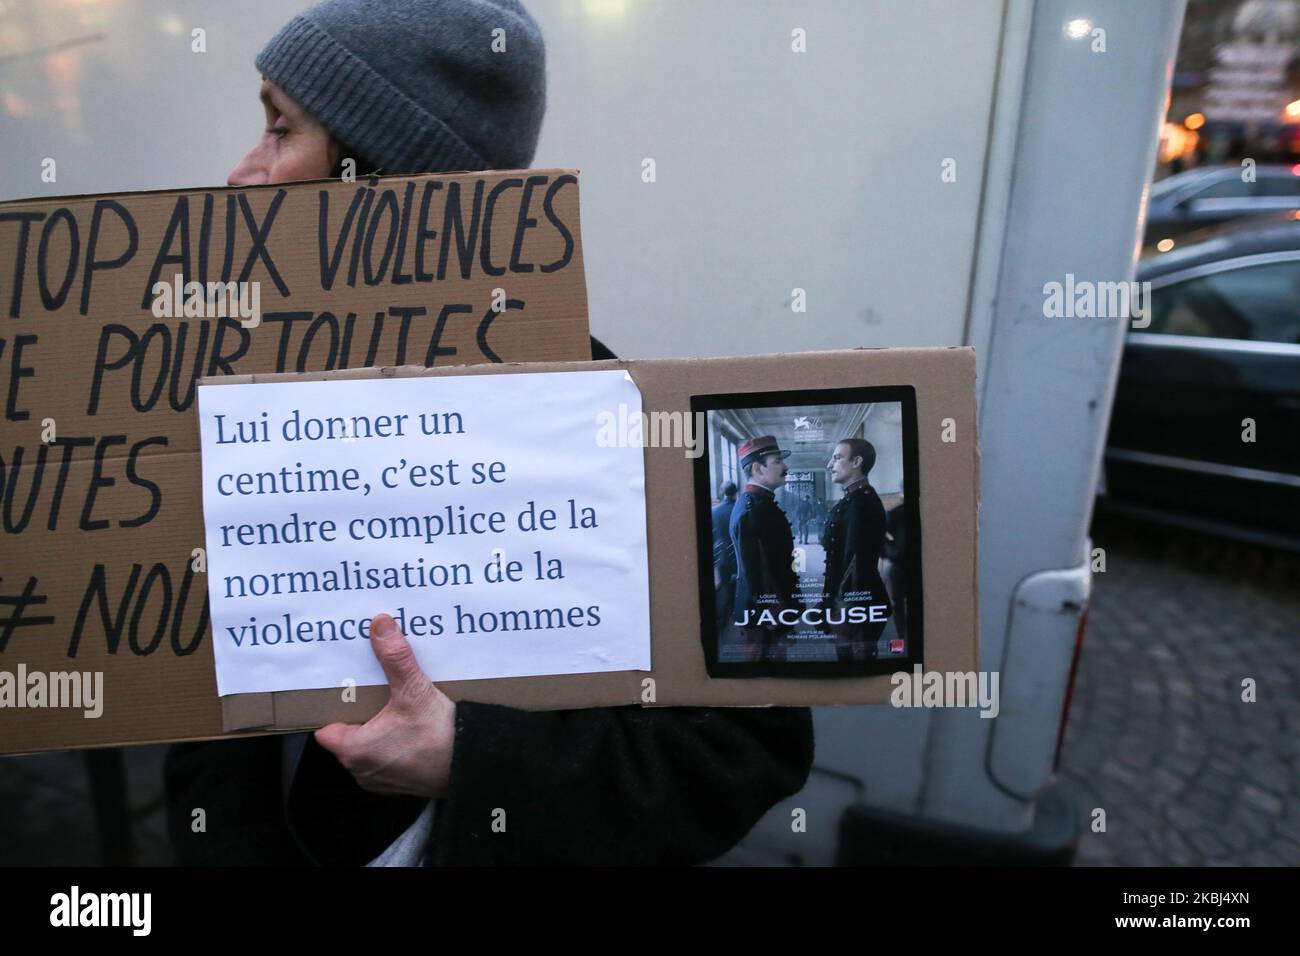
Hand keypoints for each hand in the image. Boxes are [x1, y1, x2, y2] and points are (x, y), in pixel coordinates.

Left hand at [314, 612, 455, 797]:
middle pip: (348, 736)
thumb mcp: (414, 691)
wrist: (473, 764)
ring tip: (392, 707)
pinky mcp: (402, 783)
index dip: (335, 709)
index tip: (346, 691)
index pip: (326, 729)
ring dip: (377, 731)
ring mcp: (381, 781)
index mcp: (354, 750)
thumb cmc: (439, 737)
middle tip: (372, 691)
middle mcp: (361, 770)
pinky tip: (411, 727)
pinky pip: (387, 760)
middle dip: (359, 715)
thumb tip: (380, 625)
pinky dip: (394, 746)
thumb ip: (395, 658)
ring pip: (368, 749)